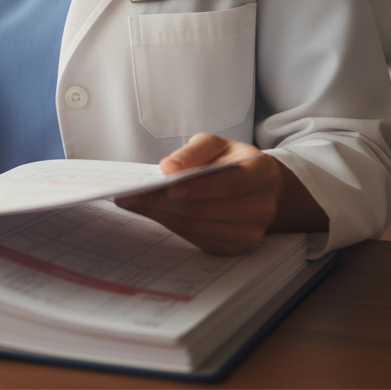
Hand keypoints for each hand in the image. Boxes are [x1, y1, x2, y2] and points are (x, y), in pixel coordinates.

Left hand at [118, 133, 326, 254]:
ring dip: (160, 214)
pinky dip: (170, 224)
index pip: (228, 183)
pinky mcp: (233, 247)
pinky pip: (196, 238)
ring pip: (197, 226)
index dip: (197, 186)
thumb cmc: (231, 160)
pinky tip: (151, 212)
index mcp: (261, 173)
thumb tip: (168, 167)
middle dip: (163, 201)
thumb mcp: (215, 144)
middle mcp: (260, 207)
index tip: (165, 183)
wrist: (258, 188)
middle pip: (206, 208)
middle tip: (129, 194)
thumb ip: (193, 152)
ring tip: (132, 202)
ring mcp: (249, 232)